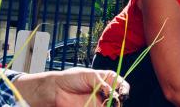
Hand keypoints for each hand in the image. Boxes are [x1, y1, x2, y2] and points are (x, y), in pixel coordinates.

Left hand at [11, 68, 129, 106]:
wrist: (55, 90)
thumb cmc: (70, 78)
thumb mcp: (88, 75)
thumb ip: (101, 82)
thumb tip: (112, 91)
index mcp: (107, 80)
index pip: (121, 85)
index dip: (124, 89)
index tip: (122, 93)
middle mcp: (105, 93)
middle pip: (119, 99)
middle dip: (118, 101)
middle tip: (111, 101)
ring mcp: (99, 103)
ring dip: (110, 106)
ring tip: (103, 104)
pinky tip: (99, 106)